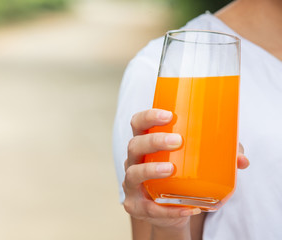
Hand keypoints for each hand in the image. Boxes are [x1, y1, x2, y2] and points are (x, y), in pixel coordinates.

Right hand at [122, 109, 248, 230]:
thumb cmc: (180, 178)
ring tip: (170, 170)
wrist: (171, 211)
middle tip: (177, 141)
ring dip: (151, 170)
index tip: (168, 115)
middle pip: (134, 145)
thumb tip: (241, 159)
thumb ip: (218, 157)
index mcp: (146, 144)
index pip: (138, 123)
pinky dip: (168, 209)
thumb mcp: (195, 164)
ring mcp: (132, 184)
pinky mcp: (136, 206)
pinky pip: (149, 208)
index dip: (148, 116)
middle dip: (154, 140)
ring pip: (134, 173)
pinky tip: (187, 208)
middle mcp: (134, 161)